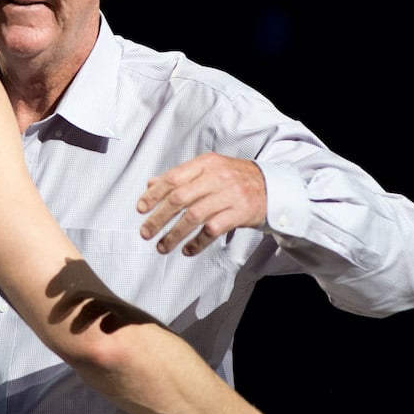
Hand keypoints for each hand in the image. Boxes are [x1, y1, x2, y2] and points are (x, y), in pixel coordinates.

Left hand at [136, 153, 265, 255]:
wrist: (272, 186)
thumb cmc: (235, 178)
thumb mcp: (209, 169)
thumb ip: (181, 176)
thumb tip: (151, 184)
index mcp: (205, 163)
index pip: (172, 178)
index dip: (153, 195)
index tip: (140, 209)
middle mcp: (217, 177)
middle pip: (179, 199)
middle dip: (158, 218)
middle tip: (146, 232)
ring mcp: (229, 195)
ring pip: (193, 217)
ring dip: (174, 235)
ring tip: (162, 246)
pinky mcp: (240, 213)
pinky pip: (212, 231)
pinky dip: (197, 243)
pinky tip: (187, 250)